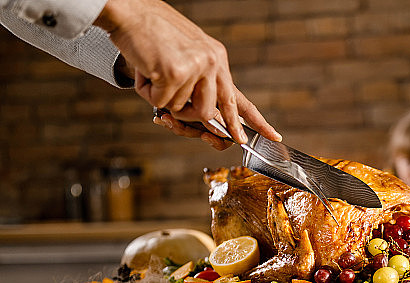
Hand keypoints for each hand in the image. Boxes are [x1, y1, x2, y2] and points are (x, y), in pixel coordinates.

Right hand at [95, 0, 279, 144]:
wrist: (129, 11)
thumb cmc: (152, 34)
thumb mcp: (187, 52)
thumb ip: (200, 80)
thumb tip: (207, 115)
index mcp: (217, 59)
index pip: (239, 98)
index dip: (256, 121)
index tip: (274, 136)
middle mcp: (212, 63)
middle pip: (209, 113)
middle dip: (189, 118)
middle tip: (171, 109)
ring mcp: (196, 68)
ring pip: (182, 110)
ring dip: (162, 98)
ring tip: (153, 72)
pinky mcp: (175, 72)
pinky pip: (161, 101)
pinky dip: (147, 91)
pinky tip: (145, 68)